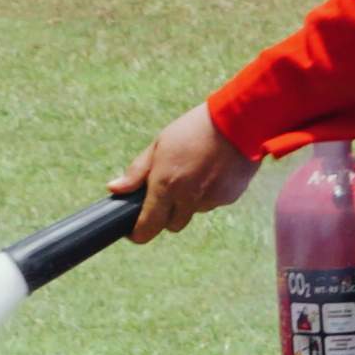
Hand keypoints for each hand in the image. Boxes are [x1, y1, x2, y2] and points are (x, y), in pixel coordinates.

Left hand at [107, 101, 257, 240]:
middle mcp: (188, 198)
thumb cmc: (194, 128)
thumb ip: (137, 172)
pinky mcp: (229, 197)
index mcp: (166, 185)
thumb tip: (115, 189)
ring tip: (194, 171)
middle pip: (171, 225)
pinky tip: (212, 170)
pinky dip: (209, 192)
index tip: (133, 229)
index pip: (147, 227)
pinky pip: (213, 202)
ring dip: (189, 201)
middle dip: (165, 215)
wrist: (239, 120)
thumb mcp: (159, 144)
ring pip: (193, 212)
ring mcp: (211, 200)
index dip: (137, 233)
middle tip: (166, 192)